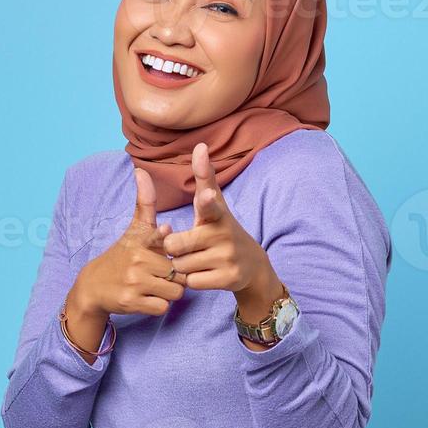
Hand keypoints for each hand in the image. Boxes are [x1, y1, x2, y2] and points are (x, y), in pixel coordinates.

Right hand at [65, 167, 183, 357]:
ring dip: (170, 292)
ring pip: (175, 291)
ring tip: (155, 285)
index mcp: (139, 241)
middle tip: (161, 273)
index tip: (167, 231)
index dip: (166, 238)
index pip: (161, 238)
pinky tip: (148, 298)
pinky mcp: (131, 302)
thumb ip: (144, 204)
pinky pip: (162, 307)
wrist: (92, 286)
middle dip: (176, 275)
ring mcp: (134, 282)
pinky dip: (159, 305)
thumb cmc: (121, 256)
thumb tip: (141, 170)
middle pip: (179, 271)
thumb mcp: (132, 230)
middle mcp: (137, 260)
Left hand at [163, 143, 283, 326]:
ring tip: (200, 260)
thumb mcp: (215, 205)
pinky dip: (194, 280)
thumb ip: (204, 178)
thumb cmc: (221, 230)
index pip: (210, 206)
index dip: (206, 201)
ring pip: (182, 266)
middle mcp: (224, 234)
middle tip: (190, 247)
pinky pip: (193, 283)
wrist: (251, 265)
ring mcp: (228, 258)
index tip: (205, 196)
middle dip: (176, 250)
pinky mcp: (229, 279)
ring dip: (184, 266)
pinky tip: (206, 273)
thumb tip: (199, 145)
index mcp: (217, 214)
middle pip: (176, 246)